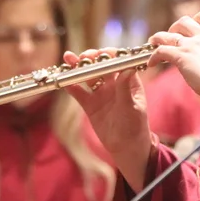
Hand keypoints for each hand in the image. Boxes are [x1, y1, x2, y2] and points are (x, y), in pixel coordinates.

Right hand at [64, 49, 154, 189]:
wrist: (127, 147)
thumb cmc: (136, 126)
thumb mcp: (132, 108)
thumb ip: (126, 90)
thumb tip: (127, 69)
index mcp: (129, 81)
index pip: (119, 62)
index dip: (110, 55)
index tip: (101, 54)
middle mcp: (114, 84)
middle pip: (101, 66)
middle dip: (91, 58)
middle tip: (83, 57)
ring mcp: (101, 93)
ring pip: (88, 76)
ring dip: (78, 67)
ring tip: (68, 59)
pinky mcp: (90, 104)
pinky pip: (78, 92)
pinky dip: (71, 85)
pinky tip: (63, 80)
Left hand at [148, 11, 199, 102]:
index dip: (195, 19)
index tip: (190, 28)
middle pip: (184, 21)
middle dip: (175, 27)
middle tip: (172, 36)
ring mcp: (191, 45)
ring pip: (168, 34)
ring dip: (158, 38)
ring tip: (153, 42)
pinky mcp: (180, 55)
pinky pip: (161, 51)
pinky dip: (154, 57)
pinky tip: (152, 63)